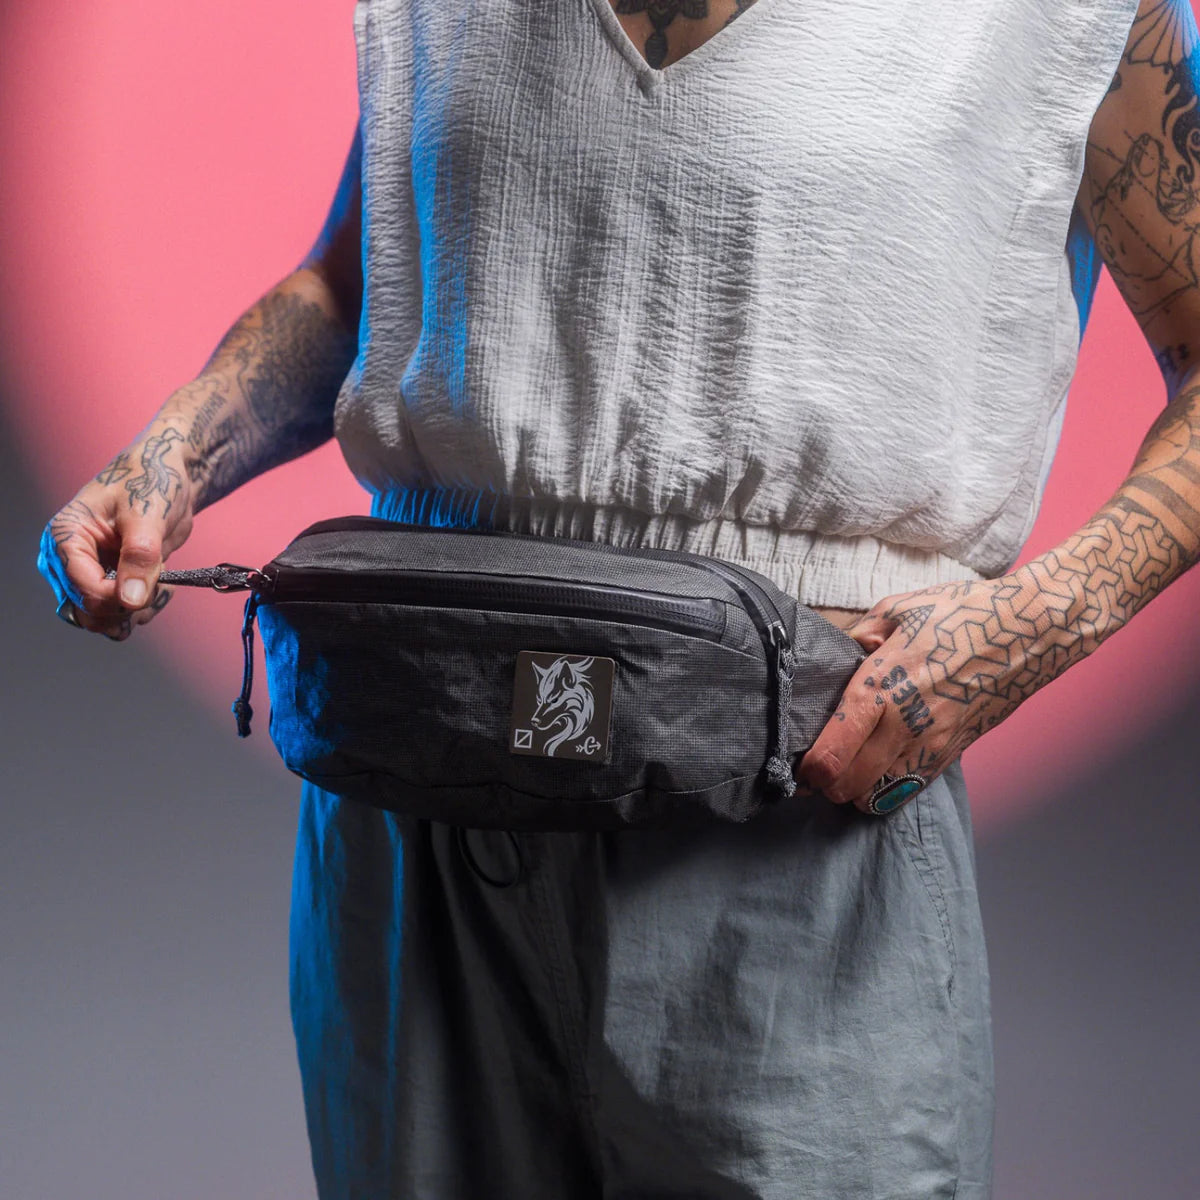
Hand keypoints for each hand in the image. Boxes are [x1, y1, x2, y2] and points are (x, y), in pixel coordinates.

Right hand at [37, 425, 195, 639]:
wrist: (168, 476)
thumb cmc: (150, 481)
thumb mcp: (146, 516)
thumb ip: (139, 558)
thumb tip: (130, 600)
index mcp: (67, 537)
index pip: (80, 587)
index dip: (113, 598)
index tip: (145, 592)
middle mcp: (73, 559)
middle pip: (87, 610)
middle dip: (124, 610)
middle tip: (156, 591)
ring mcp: (94, 571)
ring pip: (105, 616)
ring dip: (136, 613)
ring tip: (163, 589)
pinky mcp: (115, 578)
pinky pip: (124, 610)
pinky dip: (145, 608)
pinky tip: (164, 589)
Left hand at [794, 575, 1053, 811]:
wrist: (1030, 631)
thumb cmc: (962, 612)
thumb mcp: (898, 608)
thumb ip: (859, 635)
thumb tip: (839, 653)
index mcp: (881, 686)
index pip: (833, 750)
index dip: (808, 768)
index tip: (796, 763)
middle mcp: (904, 724)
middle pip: (848, 784)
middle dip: (823, 784)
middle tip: (813, 769)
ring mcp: (932, 745)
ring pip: (877, 796)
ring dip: (853, 790)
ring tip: (844, 770)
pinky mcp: (953, 754)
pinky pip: (908, 791)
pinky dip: (885, 791)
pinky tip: (877, 770)